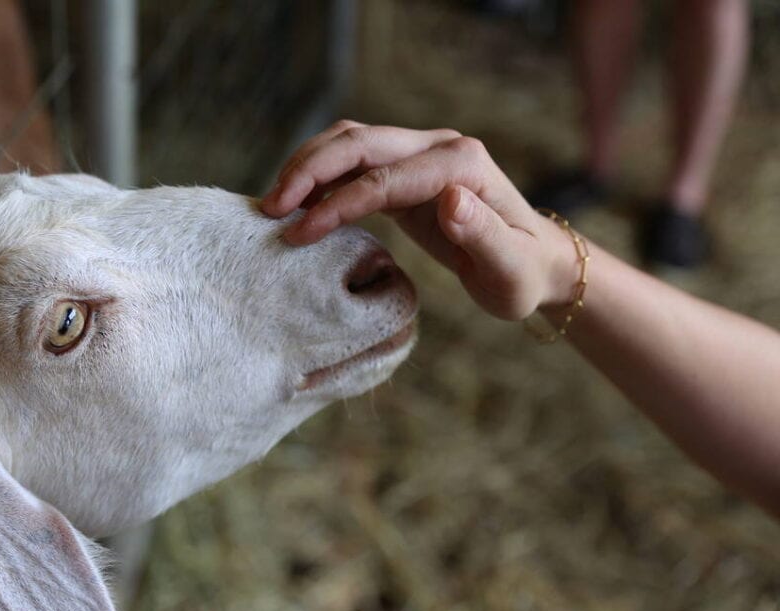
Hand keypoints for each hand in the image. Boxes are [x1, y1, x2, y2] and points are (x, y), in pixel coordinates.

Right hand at [261, 121, 577, 320]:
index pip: (384, 177)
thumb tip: (451, 198)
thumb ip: (483, 235)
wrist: (534, 263)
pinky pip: (354, 164)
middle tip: (269, 209)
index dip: (337, 203)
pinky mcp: (406, 171)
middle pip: (359, 142)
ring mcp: (421, 155)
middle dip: (308, 171)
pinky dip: (321, 179)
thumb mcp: (509, 269)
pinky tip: (298, 206)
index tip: (299, 234)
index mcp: (461, 165)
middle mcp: (439, 148)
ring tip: (273, 205)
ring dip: (308, 167)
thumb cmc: (522, 275)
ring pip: (351, 143)